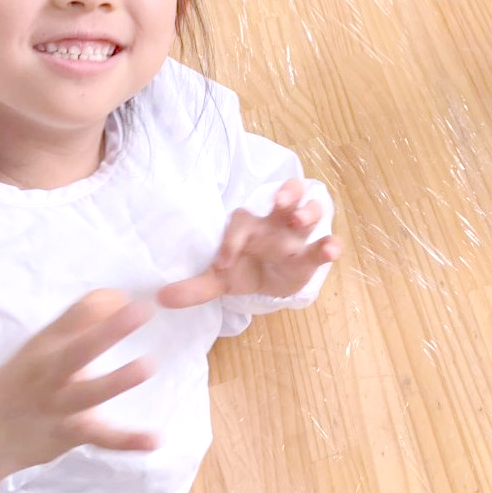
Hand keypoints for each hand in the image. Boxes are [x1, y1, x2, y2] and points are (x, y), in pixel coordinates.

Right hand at [0, 290, 157, 492]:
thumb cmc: (21, 381)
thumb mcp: (42, 347)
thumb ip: (78, 325)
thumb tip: (117, 297)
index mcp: (46, 344)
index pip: (75, 314)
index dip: (104, 302)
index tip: (131, 296)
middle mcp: (50, 371)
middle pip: (78, 349)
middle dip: (108, 330)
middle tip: (142, 311)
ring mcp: (58, 405)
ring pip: (87, 394)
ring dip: (116, 380)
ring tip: (147, 366)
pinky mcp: (67, 433)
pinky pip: (99, 437)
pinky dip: (126, 440)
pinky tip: (155, 439)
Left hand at [157, 178, 339, 307]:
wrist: (270, 283)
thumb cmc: (245, 269)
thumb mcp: (220, 280)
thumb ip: (194, 287)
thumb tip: (159, 298)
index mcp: (250, 225)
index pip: (242, 222)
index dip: (232, 240)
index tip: (223, 263)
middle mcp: (276, 222)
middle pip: (286, 194)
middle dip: (285, 194)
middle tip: (280, 203)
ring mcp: (297, 235)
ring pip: (310, 209)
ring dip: (308, 211)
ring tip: (300, 220)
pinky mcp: (311, 253)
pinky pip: (323, 244)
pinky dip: (330, 245)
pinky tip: (331, 248)